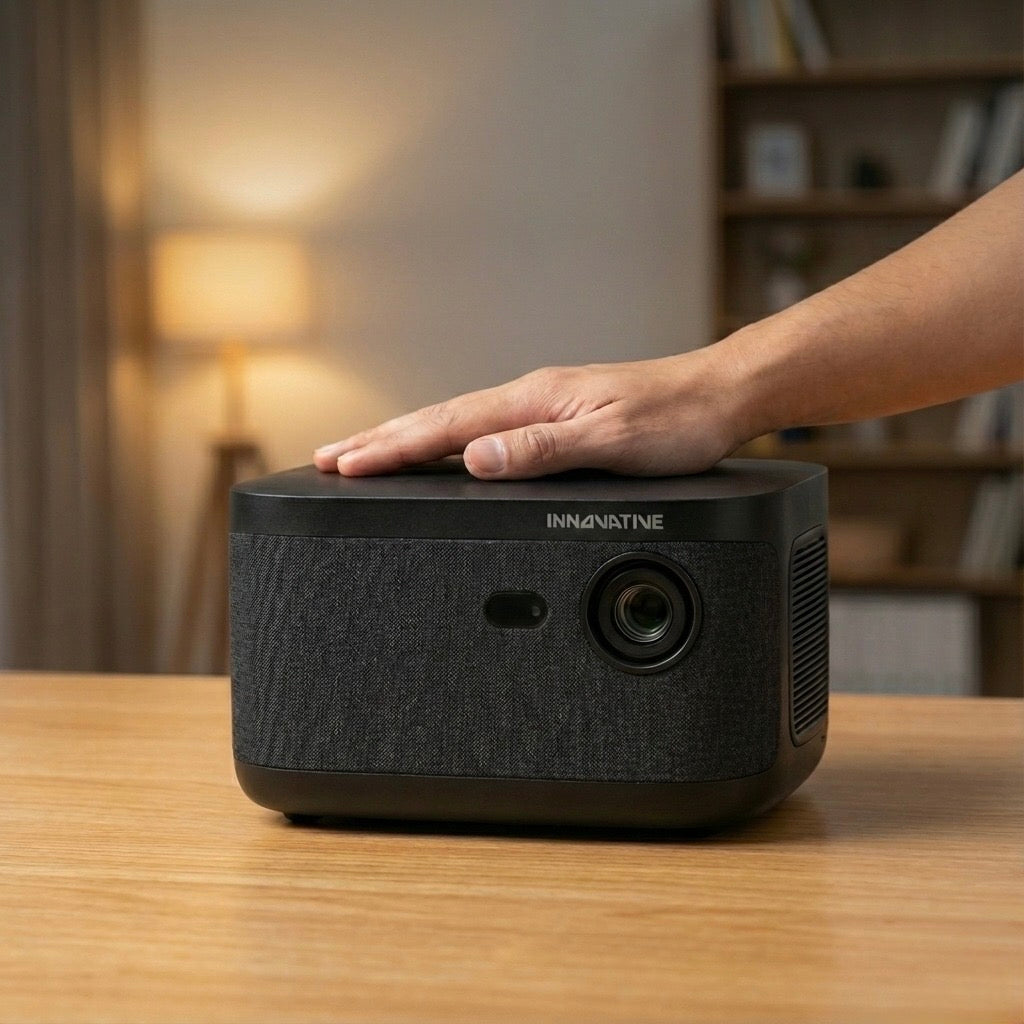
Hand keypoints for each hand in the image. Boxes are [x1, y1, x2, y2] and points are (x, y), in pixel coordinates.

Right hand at [313, 347, 748, 479]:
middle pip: (437, 420)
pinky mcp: (558, 417)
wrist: (721, 398)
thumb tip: (474, 459)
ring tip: (366, 454)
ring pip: (457, 424)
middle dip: (378, 440)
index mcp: (534, 400)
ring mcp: (542, 405)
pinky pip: (484, 428)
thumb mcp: (610, 443)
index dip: (389, 448)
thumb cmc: (677, 422)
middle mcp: (531, 397)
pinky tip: (442, 452)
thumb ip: (541, 451)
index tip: (343, 464)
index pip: (444, 428)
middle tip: (328, 457)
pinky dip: (446, 440)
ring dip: (406, 439)